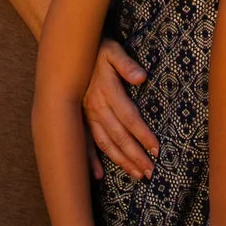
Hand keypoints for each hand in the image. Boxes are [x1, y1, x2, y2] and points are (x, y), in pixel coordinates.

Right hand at [86, 40, 158, 179]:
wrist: (68, 52)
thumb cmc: (96, 50)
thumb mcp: (112, 50)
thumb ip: (126, 64)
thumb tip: (142, 77)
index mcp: (107, 92)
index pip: (129, 117)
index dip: (142, 134)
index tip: (156, 149)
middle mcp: (95, 107)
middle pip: (119, 136)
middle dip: (135, 155)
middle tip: (151, 172)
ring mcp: (85, 115)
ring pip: (105, 143)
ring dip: (121, 161)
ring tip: (136, 175)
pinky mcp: (78, 119)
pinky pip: (84, 142)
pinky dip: (90, 160)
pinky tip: (98, 175)